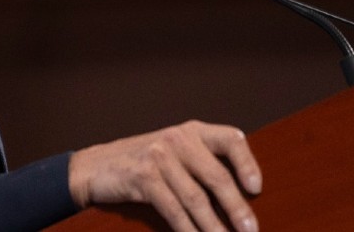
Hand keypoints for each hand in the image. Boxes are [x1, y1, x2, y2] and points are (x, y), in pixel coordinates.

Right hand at [68, 120, 262, 231]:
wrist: (96, 166)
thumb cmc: (144, 163)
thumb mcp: (175, 152)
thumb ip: (202, 163)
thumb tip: (240, 196)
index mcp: (193, 131)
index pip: (230, 138)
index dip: (247, 163)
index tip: (257, 188)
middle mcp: (178, 139)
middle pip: (216, 175)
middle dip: (236, 207)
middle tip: (251, 230)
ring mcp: (160, 157)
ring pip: (196, 198)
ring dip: (214, 226)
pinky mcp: (144, 177)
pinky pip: (173, 209)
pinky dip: (188, 230)